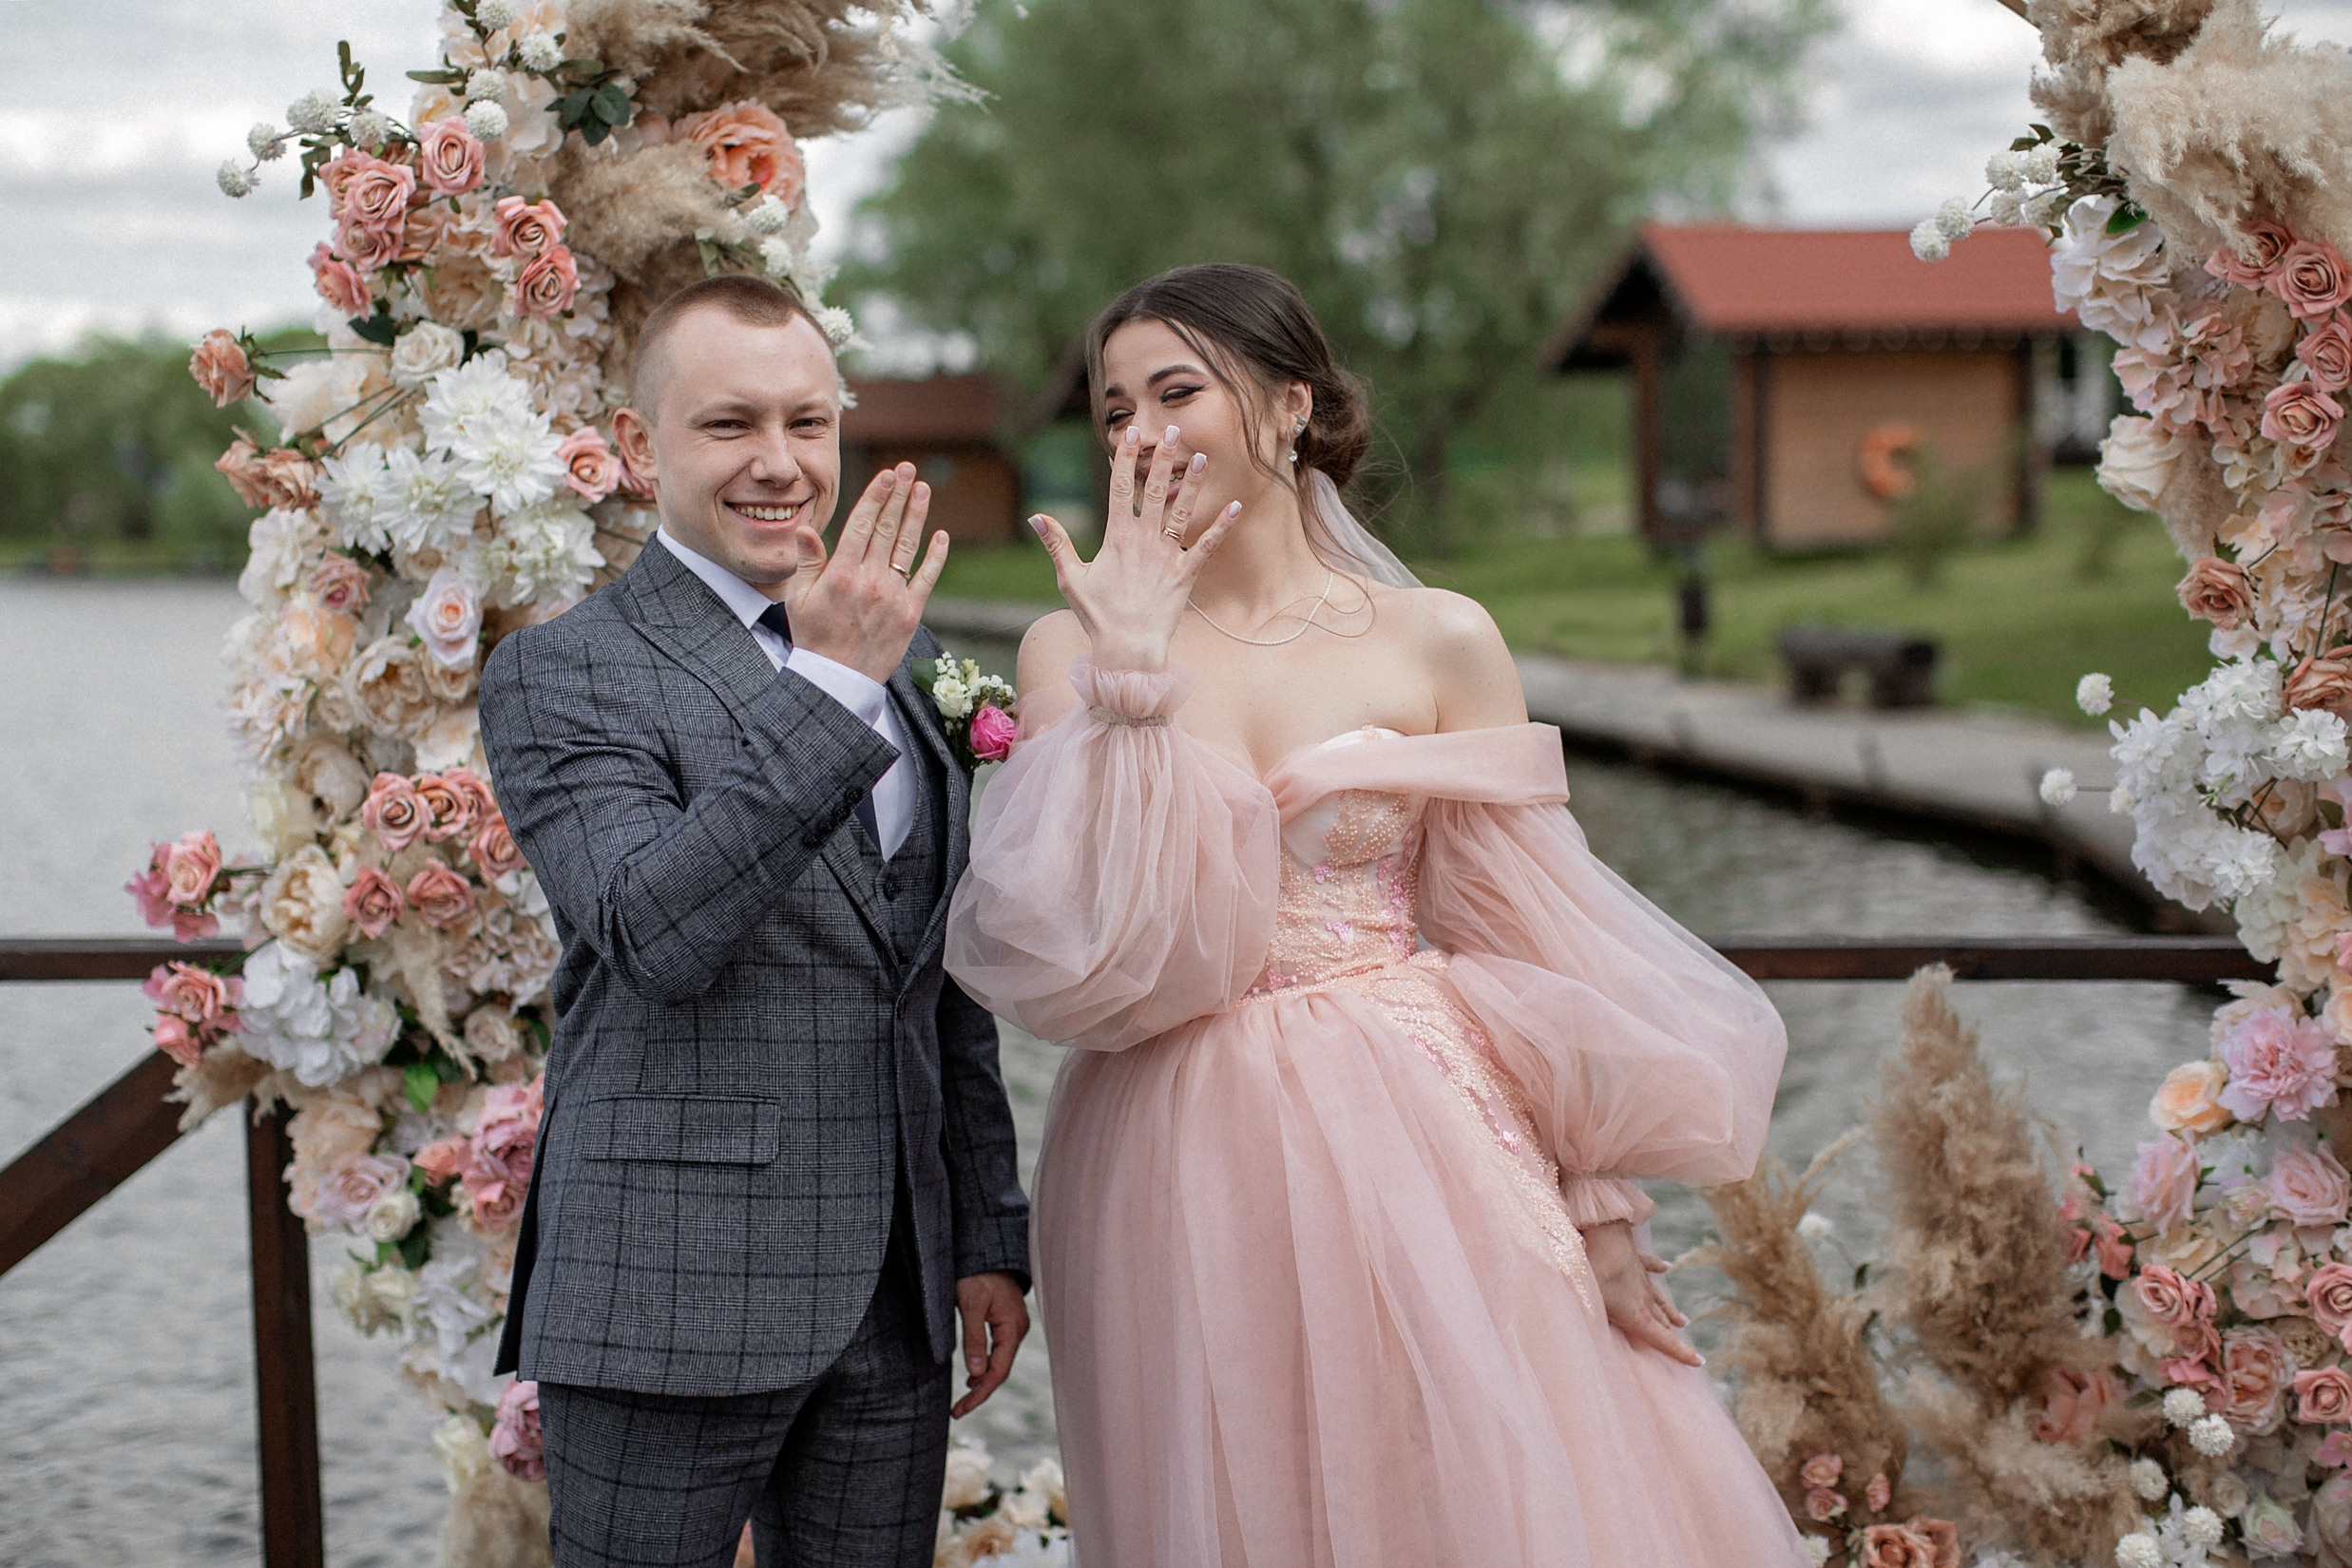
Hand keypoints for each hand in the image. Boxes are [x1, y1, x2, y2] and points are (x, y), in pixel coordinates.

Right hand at [781, 462, 949, 683]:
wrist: (838, 681)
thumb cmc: (813, 638)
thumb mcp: (799, 600)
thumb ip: (807, 563)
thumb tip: (806, 529)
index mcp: (840, 574)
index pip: (862, 524)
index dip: (877, 496)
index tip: (888, 474)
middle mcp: (869, 581)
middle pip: (887, 528)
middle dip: (898, 495)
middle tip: (908, 470)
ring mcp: (892, 597)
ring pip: (908, 547)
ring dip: (917, 516)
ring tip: (923, 489)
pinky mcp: (910, 614)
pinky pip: (926, 579)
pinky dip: (935, 557)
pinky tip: (941, 535)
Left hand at [951, 1270, 1030, 1417]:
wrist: (987, 1251)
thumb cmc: (978, 1274)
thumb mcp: (971, 1304)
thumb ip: (974, 1339)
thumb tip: (976, 1374)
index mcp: (1013, 1328)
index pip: (998, 1371)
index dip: (980, 1393)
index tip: (960, 1409)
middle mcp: (1017, 1330)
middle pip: (1000, 1370)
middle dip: (980, 1393)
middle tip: (957, 1411)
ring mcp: (1013, 1327)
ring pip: (999, 1362)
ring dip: (982, 1382)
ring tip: (962, 1400)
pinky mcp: (1006, 1322)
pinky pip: (998, 1351)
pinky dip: (985, 1367)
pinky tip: (973, 1377)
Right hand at [1027, 424, 1242, 672]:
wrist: (1128, 649)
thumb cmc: (1098, 616)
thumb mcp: (1071, 578)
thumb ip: (1056, 544)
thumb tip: (1035, 517)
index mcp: (1116, 538)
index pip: (1120, 488)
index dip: (1125, 459)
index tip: (1130, 435)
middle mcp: (1144, 541)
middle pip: (1153, 491)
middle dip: (1162, 458)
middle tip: (1171, 430)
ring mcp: (1167, 556)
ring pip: (1181, 512)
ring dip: (1192, 483)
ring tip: (1202, 457)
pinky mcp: (1186, 574)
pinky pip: (1207, 546)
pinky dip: (1221, 526)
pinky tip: (1235, 507)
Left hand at [1584, 1220, 1700, 1366]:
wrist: (1605, 1235)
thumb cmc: (1596, 1276)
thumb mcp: (1592, 1308)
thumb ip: (1594, 1328)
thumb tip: (1588, 1346)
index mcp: (1637, 1316)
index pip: (1663, 1340)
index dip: (1681, 1353)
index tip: (1699, 1362)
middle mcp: (1645, 1299)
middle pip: (1662, 1322)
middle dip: (1674, 1337)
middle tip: (1686, 1348)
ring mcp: (1642, 1278)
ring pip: (1660, 1298)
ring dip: (1671, 1311)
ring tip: (1682, 1321)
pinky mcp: (1635, 1258)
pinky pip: (1650, 1265)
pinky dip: (1659, 1268)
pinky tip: (1666, 1267)